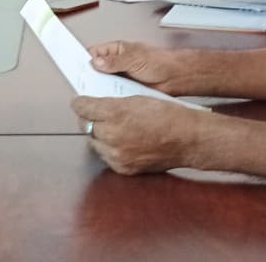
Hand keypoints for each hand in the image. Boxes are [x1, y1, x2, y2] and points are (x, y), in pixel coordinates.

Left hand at [70, 96, 204, 174]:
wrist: (187, 139)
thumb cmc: (167, 115)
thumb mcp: (138, 98)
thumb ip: (114, 103)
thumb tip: (97, 104)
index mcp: (116, 113)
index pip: (85, 108)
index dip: (79, 103)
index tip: (77, 102)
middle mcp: (113, 135)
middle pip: (85, 126)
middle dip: (87, 118)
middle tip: (91, 113)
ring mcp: (117, 154)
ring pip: (94, 143)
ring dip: (98, 135)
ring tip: (108, 128)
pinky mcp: (124, 168)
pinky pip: (107, 157)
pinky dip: (109, 149)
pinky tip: (117, 142)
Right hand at [86, 40, 190, 94]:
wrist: (176, 77)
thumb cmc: (160, 61)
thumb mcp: (134, 59)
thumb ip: (114, 61)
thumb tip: (97, 62)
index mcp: (116, 50)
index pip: (94, 52)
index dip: (84, 59)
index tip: (76, 66)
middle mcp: (115, 63)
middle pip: (95, 69)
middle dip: (90, 76)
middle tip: (84, 83)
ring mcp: (119, 77)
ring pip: (102, 83)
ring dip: (100, 88)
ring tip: (95, 92)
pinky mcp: (124, 90)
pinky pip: (112, 93)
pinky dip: (109, 97)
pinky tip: (107, 100)